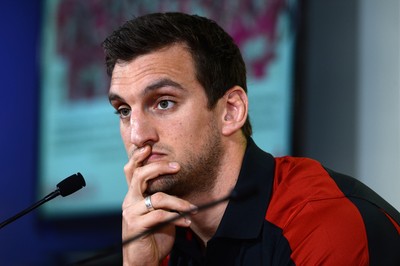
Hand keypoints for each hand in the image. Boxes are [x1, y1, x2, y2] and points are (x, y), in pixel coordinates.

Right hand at [122, 145, 195, 265]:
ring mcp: (131, 213)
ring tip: (192, 209)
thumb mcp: (158, 211)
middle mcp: (129, 200)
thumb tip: (178, 180)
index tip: (149, 147)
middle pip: (140, 175)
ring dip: (179, 203)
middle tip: (177, 166)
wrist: (142, 259)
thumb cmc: (153, 234)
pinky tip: (186, 222)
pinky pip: (160, 216)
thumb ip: (162, 197)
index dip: (138, 157)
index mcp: (133, 195)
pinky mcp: (136, 226)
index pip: (131, 170)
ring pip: (157, 197)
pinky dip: (177, 218)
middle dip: (159, 167)